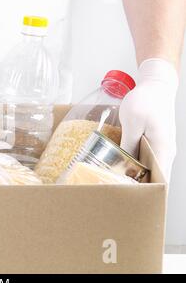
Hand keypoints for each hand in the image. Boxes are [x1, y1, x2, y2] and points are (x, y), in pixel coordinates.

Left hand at [119, 58, 178, 181]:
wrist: (156, 85)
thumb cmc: (146, 100)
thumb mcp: (132, 122)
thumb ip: (129, 145)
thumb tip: (123, 165)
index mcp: (163, 150)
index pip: (161, 180)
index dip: (148, 192)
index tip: (130, 197)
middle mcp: (166, 152)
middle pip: (154, 177)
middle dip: (138, 186)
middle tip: (117, 190)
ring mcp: (162, 147)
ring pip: (150, 168)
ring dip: (136, 175)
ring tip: (116, 179)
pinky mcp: (156, 142)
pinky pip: (147, 158)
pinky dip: (136, 164)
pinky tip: (121, 164)